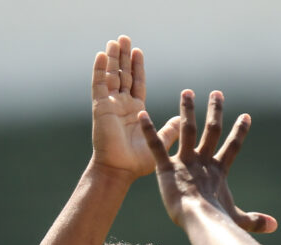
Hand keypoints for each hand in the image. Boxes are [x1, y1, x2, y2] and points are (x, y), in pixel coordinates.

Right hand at [91, 35, 179, 180]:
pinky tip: (101, 54)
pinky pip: (99, 84)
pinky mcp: (101, 107)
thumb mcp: (159, 142)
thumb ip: (170, 129)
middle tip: (125, 38)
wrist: (120, 170)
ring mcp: (110, 104)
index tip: (138, 51)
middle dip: (123, 57)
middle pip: (122, 74)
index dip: (137, 67)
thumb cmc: (138, 162)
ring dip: (113, 58)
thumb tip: (182, 119)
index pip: (136, 83)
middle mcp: (121, 105)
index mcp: (135, 111)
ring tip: (116, 40)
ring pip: (111, 75)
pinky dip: (99, 69)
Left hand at [138, 90, 276, 232]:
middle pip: (211, 131)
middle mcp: (202, 162)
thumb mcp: (238, 219)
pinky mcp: (166, 168)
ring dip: (187, 110)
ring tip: (187, 92)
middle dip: (215, 111)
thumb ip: (255, 220)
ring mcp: (184, 163)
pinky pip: (157, 146)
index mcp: (218, 172)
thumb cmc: (218, 221)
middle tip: (216, 93)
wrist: (200, 220)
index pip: (232, 147)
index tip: (246, 116)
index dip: (239, 132)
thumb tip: (275, 226)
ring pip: (187, 130)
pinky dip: (149, 130)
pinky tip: (142, 115)